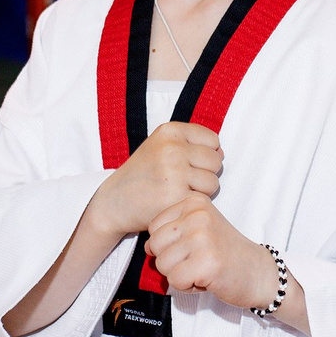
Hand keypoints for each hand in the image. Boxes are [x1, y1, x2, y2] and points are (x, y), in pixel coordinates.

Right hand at [89, 121, 221, 236]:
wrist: (114, 202)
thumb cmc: (143, 174)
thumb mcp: (162, 146)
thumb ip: (193, 145)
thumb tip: (221, 153)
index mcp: (170, 131)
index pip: (213, 141)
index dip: (203, 156)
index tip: (183, 164)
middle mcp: (172, 148)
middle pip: (215, 162)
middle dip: (203, 174)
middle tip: (179, 181)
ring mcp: (173, 172)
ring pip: (213, 183)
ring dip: (200, 191)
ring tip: (177, 191)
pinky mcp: (175, 196)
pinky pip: (203, 200)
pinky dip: (192, 205)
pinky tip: (174, 203)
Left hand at [144, 197, 275, 309]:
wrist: (258, 273)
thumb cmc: (225, 254)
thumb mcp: (199, 229)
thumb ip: (173, 232)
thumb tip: (147, 248)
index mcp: (194, 203)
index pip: (153, 228)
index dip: (168, 246)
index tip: (193, 248)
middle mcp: (198, 215)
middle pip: (154, 246)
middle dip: (171, 262)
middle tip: (197, 261)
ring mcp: (203, 237)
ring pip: (162, 265)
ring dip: (180, 275)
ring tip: (203, 269)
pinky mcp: (207, 262)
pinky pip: (175, 281)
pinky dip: (188, 287)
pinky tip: (207, 279)